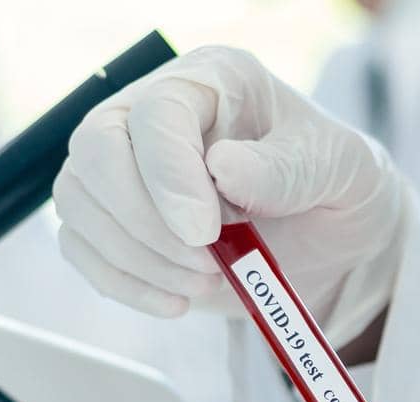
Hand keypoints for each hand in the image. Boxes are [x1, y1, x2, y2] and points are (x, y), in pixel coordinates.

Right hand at [52, 46, 405, 334]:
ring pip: (79, 203)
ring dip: (134, 258)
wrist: (326, 241)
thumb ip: (289, 167)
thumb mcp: (341, 169)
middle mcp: (152, 113)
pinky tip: (177, 301)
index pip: (156, 114)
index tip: (205, 233)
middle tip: (203, 265)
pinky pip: (81, 248)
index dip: (169, 176)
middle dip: (141, 221)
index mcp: (210, 81)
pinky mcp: (113, 220)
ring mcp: (124, 167)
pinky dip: (124, 284)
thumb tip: (223, 167)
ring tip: (203, 284)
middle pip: (95, 150)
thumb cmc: (332, 187)